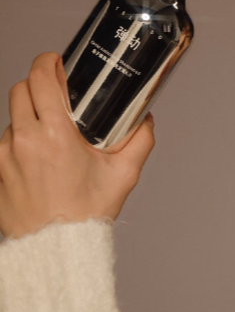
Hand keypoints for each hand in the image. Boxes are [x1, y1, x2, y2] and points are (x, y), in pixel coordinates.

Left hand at [0, 52, 155, 239]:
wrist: (56, 250)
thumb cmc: (87, 215)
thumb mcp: (123, 176)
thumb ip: (139, 141)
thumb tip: (144, 120)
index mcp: (55, 134)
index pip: (40, 77)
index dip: (47, 62)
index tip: (56, 63)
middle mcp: (24, 139)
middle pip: (20, 89)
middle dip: (37, 85)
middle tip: (55, 93)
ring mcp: (5, 156)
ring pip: (11, 118)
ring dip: (28, 117)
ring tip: (50, 136)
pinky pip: (4, 145)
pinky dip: (19, 144)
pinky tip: (38, 162)